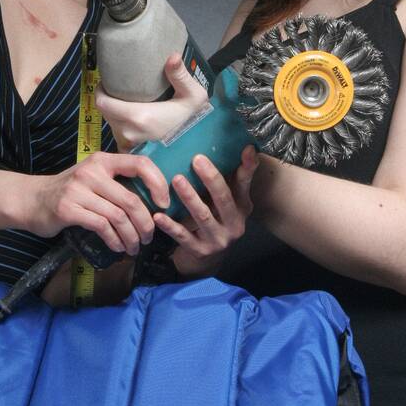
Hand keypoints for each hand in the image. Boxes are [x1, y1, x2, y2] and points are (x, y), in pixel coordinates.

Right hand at [28, 151, 169, 256]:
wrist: (31, 200)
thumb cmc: (69, 190)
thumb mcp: (93, 177)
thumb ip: (116, 182)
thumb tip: (151, 200)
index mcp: (103, 160)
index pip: (140, 163)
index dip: (157, 183)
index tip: (163, 204)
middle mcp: (92, 171)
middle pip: (131, 199)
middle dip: (145, 223)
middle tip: (149, 237)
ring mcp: (79, 190)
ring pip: (118, 216)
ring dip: (131, 236)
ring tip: (134, 247)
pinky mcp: (68, 209)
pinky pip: (102, 227)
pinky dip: (114, 240)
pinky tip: (118, 247)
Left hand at [96, 53, 208, 148]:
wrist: (198, 146)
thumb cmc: (194, 120)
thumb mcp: (193, 95)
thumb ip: (180, 75)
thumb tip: (172, 55)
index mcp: (138, 117)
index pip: (102, 103)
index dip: (100, 90)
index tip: (107, 81)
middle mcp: (129, 132)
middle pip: (105, 112)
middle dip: (108, 100)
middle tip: (117, 89)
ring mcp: (129, 144)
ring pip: (111, 124)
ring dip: (114, 113)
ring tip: (125, 102)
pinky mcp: (132, 152)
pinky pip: (118, 136)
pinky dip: (121, 126)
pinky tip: (131, 120)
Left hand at [154, 145, 257, 277]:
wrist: (208, 259)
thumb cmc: (216, 219)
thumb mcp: (229, 201)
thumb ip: (233, 177)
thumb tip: (246, 146)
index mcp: (242, 208)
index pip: (245, 185)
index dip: (247, 168)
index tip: (246, 149)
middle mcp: (235, 225)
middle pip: (224, 200)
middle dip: (211, 179)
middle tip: (197, 159)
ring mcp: (218, 240)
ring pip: (203, 216)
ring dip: (190, 198)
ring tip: (177, 180)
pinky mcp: (200, 251)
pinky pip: (183, 237)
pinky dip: (170, 226)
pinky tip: (159, 215)